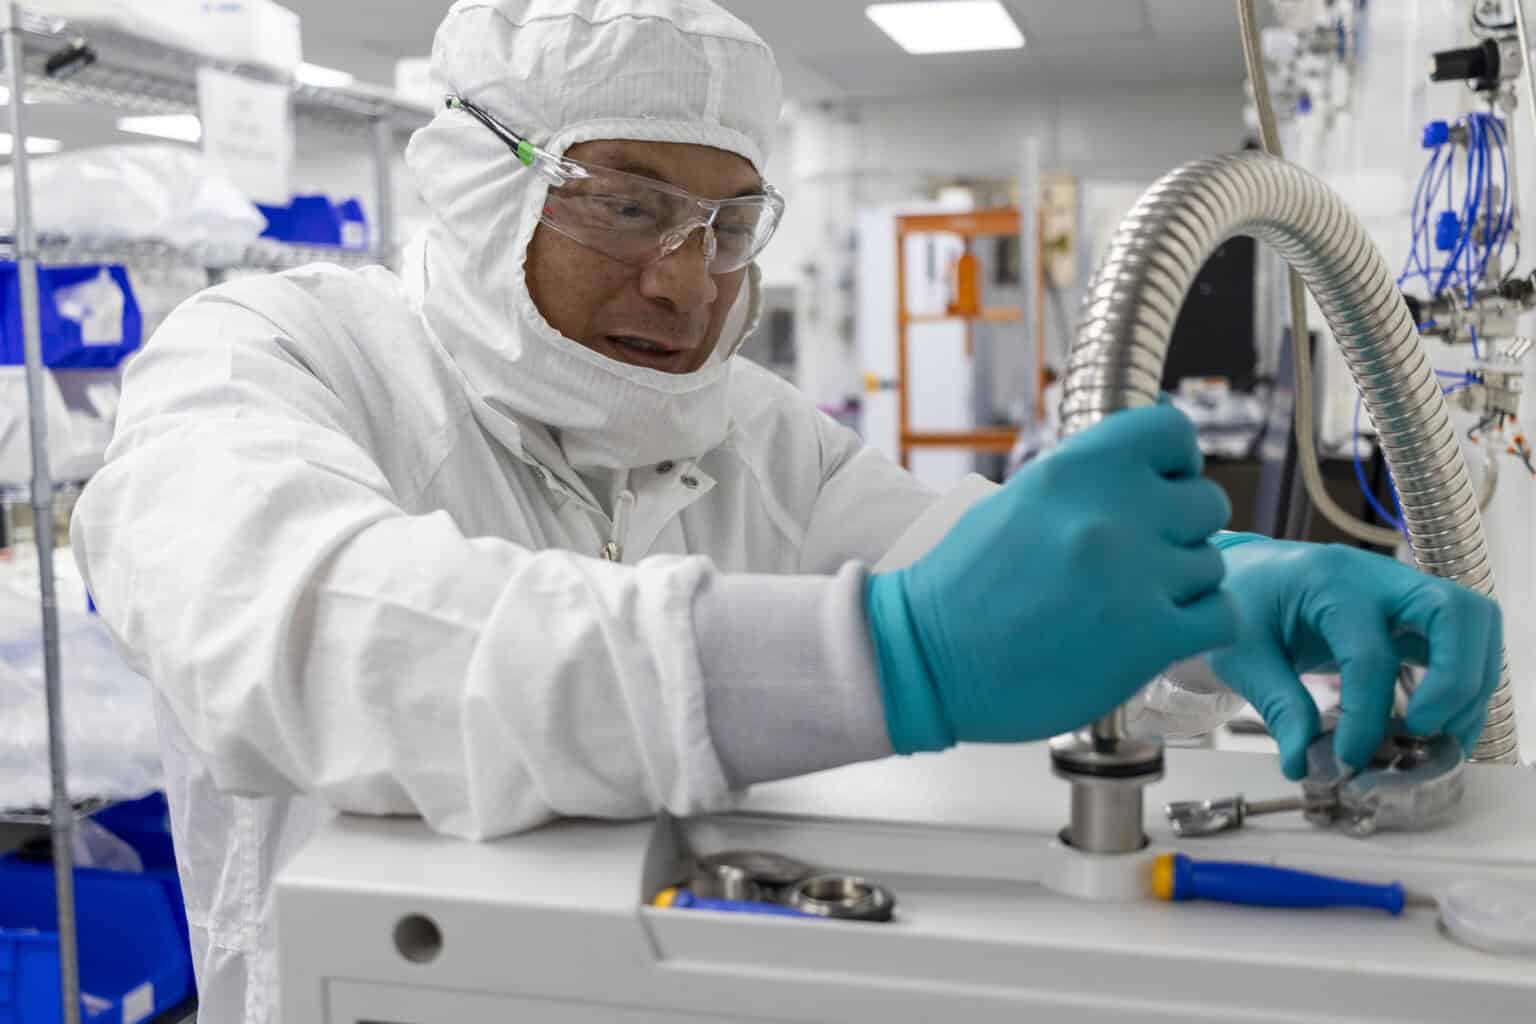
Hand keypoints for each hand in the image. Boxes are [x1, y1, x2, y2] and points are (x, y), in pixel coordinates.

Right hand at [865, 404, 1238, 752]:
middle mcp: (1110, 514)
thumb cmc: (962, 587)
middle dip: (1180, 530)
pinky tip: (1161, 633)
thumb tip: (1146, 471)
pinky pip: (1221, 617)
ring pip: (1211, 564)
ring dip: (1182, 585)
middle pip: (1205, 503)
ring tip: (1132, 603)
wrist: (927, 659)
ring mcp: (1134, 576)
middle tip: (1143, 557)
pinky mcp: (1150, 637)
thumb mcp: (1017, 502)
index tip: (1163, 486)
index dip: (1176, 462)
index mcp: (1074, 470)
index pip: (1172, 433)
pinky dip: (1199, 627)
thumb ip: (1084, 483)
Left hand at [1208, 536, 1502, 778]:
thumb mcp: (1241, 654)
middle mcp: (1379, 578)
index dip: (1366, 717)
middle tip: (1422, 731)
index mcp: (1329, 582)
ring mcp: (1403, 592)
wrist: (1247, 573)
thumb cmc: (1241, 604)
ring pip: (1474, 625)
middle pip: (1456, 612)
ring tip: (1436, 738)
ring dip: (1470, 685)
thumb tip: (1305, 764)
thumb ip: (1276, 705)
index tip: (1346, 760)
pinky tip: (1438, 728)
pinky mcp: (1413, 615)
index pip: (1370, 654)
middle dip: (1455, 680)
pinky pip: (1463, 642)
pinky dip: (1464, 685)